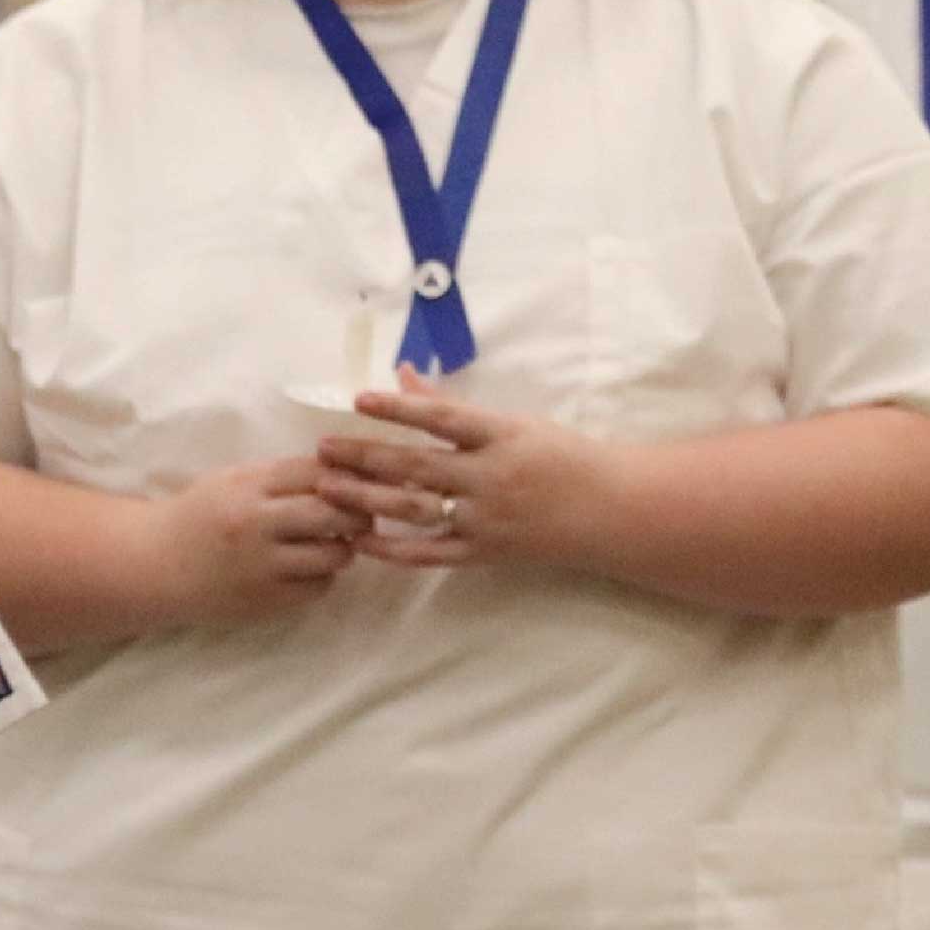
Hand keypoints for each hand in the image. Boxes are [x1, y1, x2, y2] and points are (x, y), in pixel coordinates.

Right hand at [144, 456, 361, 624]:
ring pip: (332, 554)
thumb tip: (343, 471)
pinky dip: (324, 576)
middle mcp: (255, 523)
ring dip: (344, 547)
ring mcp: (261, 565)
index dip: (345, 474)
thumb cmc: (201, 515)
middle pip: (331, 512)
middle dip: (357, 512)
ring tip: (337, 541)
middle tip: (363, 514)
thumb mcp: (232, 481)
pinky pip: (318, 587)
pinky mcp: (265, 600)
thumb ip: (280, 477)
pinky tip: (312, 567)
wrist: (158, 564)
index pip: (314, 472)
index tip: (358, 480)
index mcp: (247, 486)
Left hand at [312, 380, 613, 569]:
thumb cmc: (559, 456)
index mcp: (500, 436)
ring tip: (327, 489)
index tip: (358, 399)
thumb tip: (401, 374)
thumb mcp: (512, 422)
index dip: (399, 408)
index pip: (442, 417)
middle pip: (417, 465)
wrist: (607, 510)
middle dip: (365, 457)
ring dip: (367, 499)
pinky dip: (394, 551)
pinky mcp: (484, 552)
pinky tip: (361, 541)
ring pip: (416, 509)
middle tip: (322, 450)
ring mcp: (485, 518)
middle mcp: (490, 476)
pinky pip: (431, 554)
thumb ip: (451, 405)